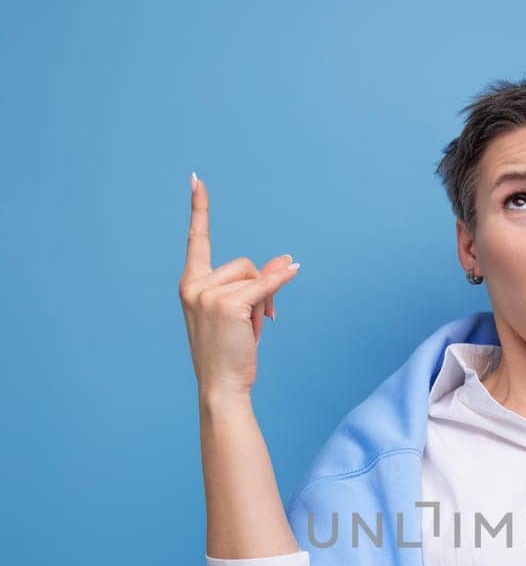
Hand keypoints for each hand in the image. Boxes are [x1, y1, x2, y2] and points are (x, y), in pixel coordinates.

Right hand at [178, 174, 300, 399]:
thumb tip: (286, 259)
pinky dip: (280, 282)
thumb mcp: (242, 313)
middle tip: (256, 323)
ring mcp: (208, 294)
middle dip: (259, 289)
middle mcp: (194, 285)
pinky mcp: (228, 303)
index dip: (199, 209)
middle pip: (244, 264)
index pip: (196, 240)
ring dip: (264, 300)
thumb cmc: (229, 353)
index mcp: (191, 285)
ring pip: (255, 276)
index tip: (196, 180)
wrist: (221, 386)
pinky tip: (294, 271)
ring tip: (252, 329)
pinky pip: (265, 284)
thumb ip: (260, 284)